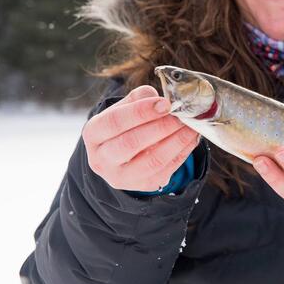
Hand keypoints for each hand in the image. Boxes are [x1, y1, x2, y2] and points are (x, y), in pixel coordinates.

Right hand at [82, 85, 199, 191]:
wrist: (123, 154)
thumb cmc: (125, 125)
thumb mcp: (124, 108)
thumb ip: (139, 98)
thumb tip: (160, 98)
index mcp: (93, 134)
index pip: (115, 121)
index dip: (141, 112)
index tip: (165, 104)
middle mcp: (101, 159)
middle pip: (131, 143)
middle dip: (161, 127)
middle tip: (180, 116)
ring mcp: (121, 177)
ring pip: (152, 161)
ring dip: (176, 142)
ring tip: (189, 126)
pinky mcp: (142, 185)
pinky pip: (166, 170)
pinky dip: (182, 152)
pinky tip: (190, 138)